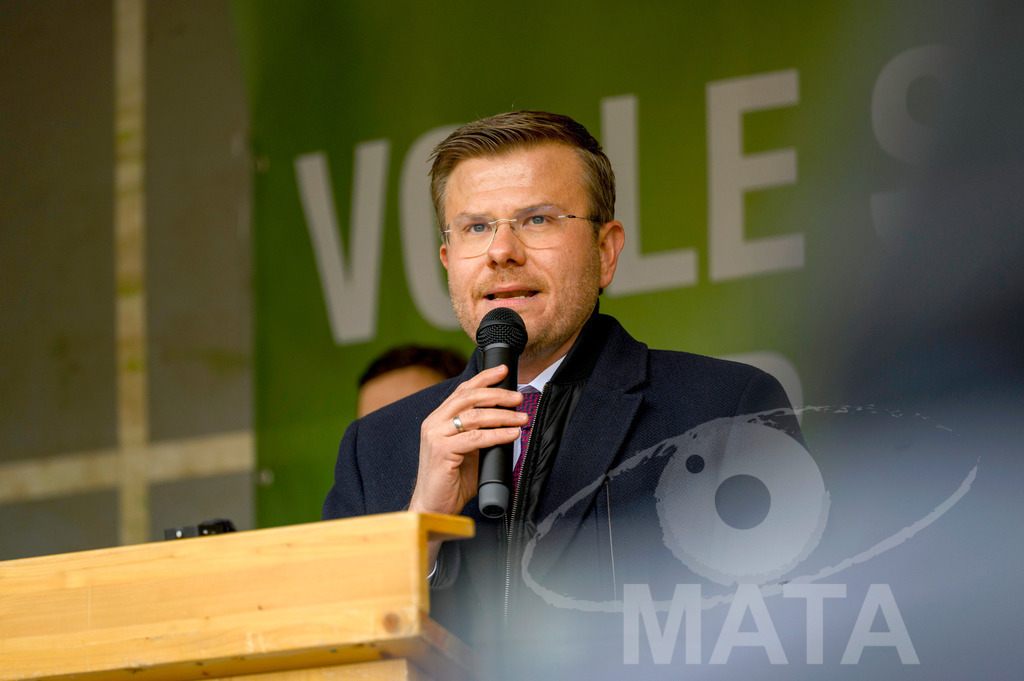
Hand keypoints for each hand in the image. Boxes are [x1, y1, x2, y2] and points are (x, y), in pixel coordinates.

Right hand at [408, 364, 526, 518]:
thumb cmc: (452, 481)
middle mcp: (433, 423)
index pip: (462, 391)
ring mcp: (435, 436)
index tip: (502, 371)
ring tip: (521, 417)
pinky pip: (476, 438)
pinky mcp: (442, 451)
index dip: (483, 378)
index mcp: (438, 419)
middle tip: (518, 397)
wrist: (433, 507)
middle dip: (497, 394)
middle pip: (468, 398)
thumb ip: (480, 435)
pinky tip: (512, 434)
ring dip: (502, 414)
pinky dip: (497, 434)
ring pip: (474, 416)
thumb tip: (507, 422)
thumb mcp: (468, 451)